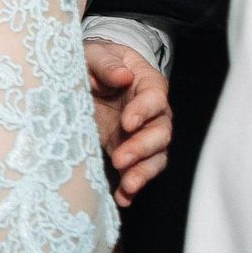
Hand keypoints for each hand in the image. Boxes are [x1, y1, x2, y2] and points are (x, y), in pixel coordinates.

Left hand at [86, 41, 173, 205]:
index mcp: (148, 84)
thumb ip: (107, 64)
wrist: (91, 73)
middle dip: (142, 148)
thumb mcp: (97, 54)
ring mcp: (142, 134)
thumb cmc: (98, 60)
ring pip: (155, 157)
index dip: (143, 111)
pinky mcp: (128, 150)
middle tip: (121, 159)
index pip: (154, 99)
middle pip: (160, 133)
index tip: (126, 122)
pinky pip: (138, 170)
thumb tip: (122, 76)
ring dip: (143, 173)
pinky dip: (132, 187)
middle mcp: (152, 113)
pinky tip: (122, 199)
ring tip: (128, 187)